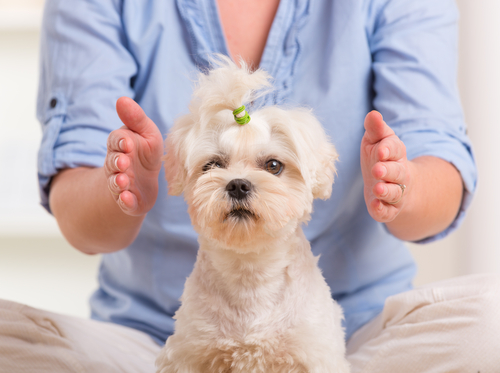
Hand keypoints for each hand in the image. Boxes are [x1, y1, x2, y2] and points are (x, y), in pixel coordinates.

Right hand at [105, 97, 163, 215]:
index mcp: (121, 146)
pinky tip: (127, 199)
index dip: (121, 141)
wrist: (144, 183)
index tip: (127, 142)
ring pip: (116, 183)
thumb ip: (136, 119)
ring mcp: (121, 184)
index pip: (116, 141)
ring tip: (123, 181)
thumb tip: (122, 99)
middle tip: (123, 162)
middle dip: (117, 162)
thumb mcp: (146, 133)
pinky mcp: (128, 201)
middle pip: (113, 163)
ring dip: (118, 182)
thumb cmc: (145, 153)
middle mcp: (117, 165)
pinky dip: (125, 201)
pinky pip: (124, 202)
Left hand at [360, 111, 411, 222]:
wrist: (391, 183)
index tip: (380, 149)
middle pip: (397, 172)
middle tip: (377, 170)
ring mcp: (395, 192)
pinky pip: (387, 212)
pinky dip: (382, 210)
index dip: (388, 150)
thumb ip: (375, 129)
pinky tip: (375, 206)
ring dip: (386, 191)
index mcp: (396, 154)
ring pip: (394, 193)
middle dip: (388, 171)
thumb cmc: (380, 158)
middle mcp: (399, 174)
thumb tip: (373, 114)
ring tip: (378, 189)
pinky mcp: (388, 208)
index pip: (395, 149)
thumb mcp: (376, 141)